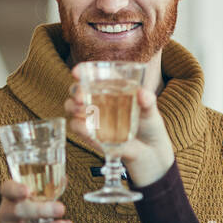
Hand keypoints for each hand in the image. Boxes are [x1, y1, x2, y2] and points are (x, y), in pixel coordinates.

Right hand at [0, 178, 70, 222]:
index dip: (16, 190)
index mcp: (9, 196)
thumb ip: (45, 188)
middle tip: (61, 208)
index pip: (8, 189)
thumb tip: (64, 179)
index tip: (27, 191)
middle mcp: (6, 214)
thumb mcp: (32, 196)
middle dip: (40, 210)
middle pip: (18, 211)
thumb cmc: (28, 207)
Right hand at [64, 64, 174, 187]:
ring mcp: (92, 116)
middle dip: (76, 91)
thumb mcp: (151, 110)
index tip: (77, 72)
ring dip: (73, 107)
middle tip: (81, 97)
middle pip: (77, 89)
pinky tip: (87, 128)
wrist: (149, 151)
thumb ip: (148, 101)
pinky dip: (79, 126)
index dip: (82, 71)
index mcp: (111, 87)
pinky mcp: (90, 134)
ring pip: (71, 106)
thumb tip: (143, 94)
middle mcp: (98, 99)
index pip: (93, 75)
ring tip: (83, 110)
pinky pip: (77, 127)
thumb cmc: (149, 125)